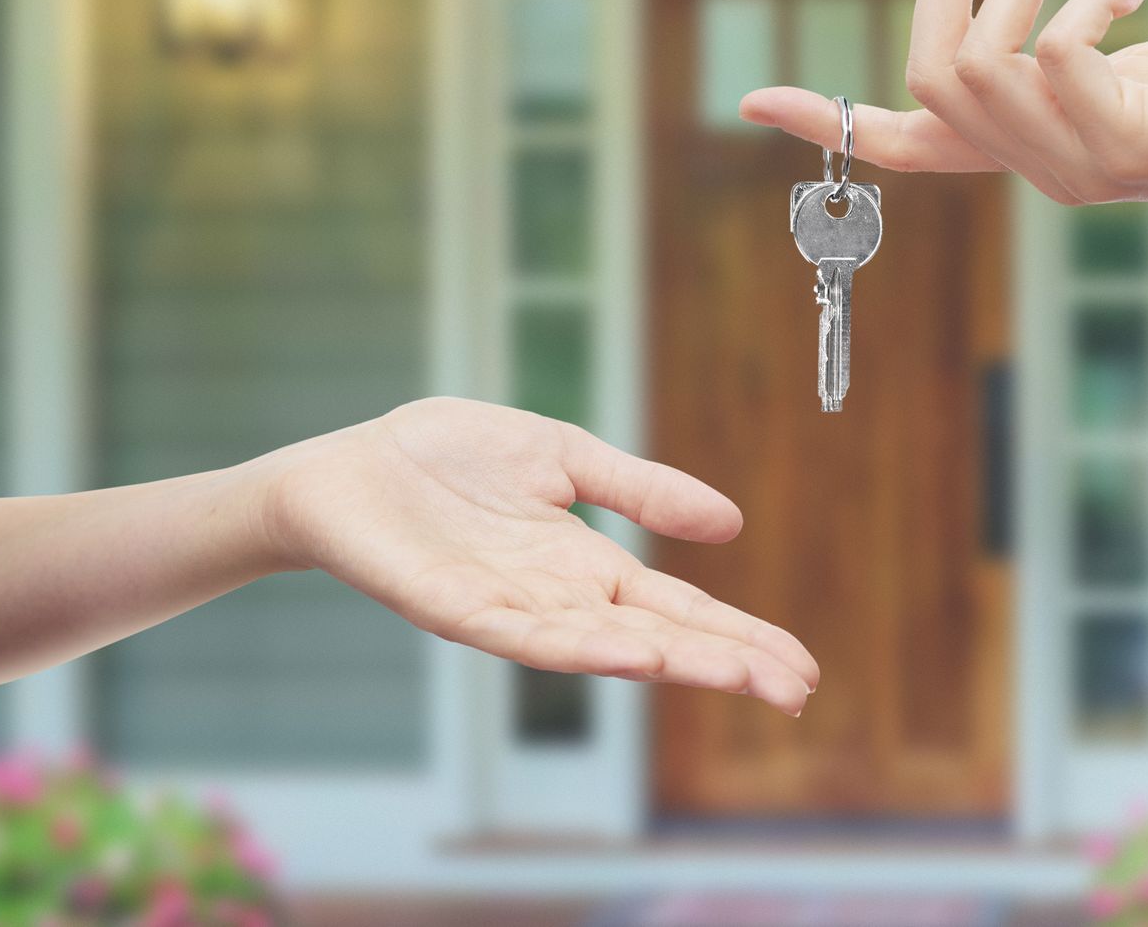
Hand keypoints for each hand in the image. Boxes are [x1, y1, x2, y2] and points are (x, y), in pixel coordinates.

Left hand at [253, 397, 818, 714]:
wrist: (347, 468)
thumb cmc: (447, 460)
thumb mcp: (565, 457)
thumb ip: (640, 490)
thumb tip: (731, 523)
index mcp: (587, 566)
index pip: (679, 609)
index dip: (738, 636)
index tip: (800, 666)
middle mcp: (558, 600)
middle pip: (658, 639)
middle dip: (726, 664)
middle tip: (796, 690)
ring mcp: (510, 610)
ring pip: (603, 649)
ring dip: (671, 663)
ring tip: (734, 675)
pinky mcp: (456, 608)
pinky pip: (525, 636)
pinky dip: (582, 647)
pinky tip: (631, 653)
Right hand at [739, 0, 1147, 226]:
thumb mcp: (1120, 72)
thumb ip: (1054, 60)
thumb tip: (1011, 28)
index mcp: (1024, 153)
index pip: (905, 148)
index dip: (826, 122)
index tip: (750, 104)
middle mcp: (1039, 172)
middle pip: (929, 77)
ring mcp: (1079, 168)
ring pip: (983, 66)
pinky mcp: (1130, 145)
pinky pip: (1054, 56)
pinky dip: (1081, 2)